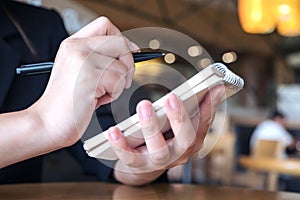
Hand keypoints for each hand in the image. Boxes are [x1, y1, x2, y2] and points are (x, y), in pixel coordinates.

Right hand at [30, 17, 137, 147]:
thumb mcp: (79, 70)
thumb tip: (130, 49)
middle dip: (128, 64)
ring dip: (118, 84)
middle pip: (120, 42)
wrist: (47, 123)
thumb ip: (99, 56)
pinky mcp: (90, 77)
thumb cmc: (66, 102)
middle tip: (118, 80)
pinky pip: (119, 81)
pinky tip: (96, 99)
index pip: (105, 25)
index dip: (122, 39)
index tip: (128, 54)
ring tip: (100, 93)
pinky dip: (113, 95)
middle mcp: (77, 48)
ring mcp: (83, 60)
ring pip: (123, 66)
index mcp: (73, 44)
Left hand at [107, 85, 224, 184]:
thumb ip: (201, 107)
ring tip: (144, 106)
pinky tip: (113, 130)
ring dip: (151, 127)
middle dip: (179, 118)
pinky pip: (130, 158)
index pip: (204, 124)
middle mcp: (179, 154)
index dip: (209, 107)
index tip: (212, 87)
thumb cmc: (167, 137)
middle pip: (185, 139)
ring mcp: (159, 162)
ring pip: (159, 151)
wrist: (146, 162)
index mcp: (192, 140)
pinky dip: (121, 145)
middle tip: (172, 97)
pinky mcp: (139, 165)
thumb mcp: (185, 124)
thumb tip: (218, 87)